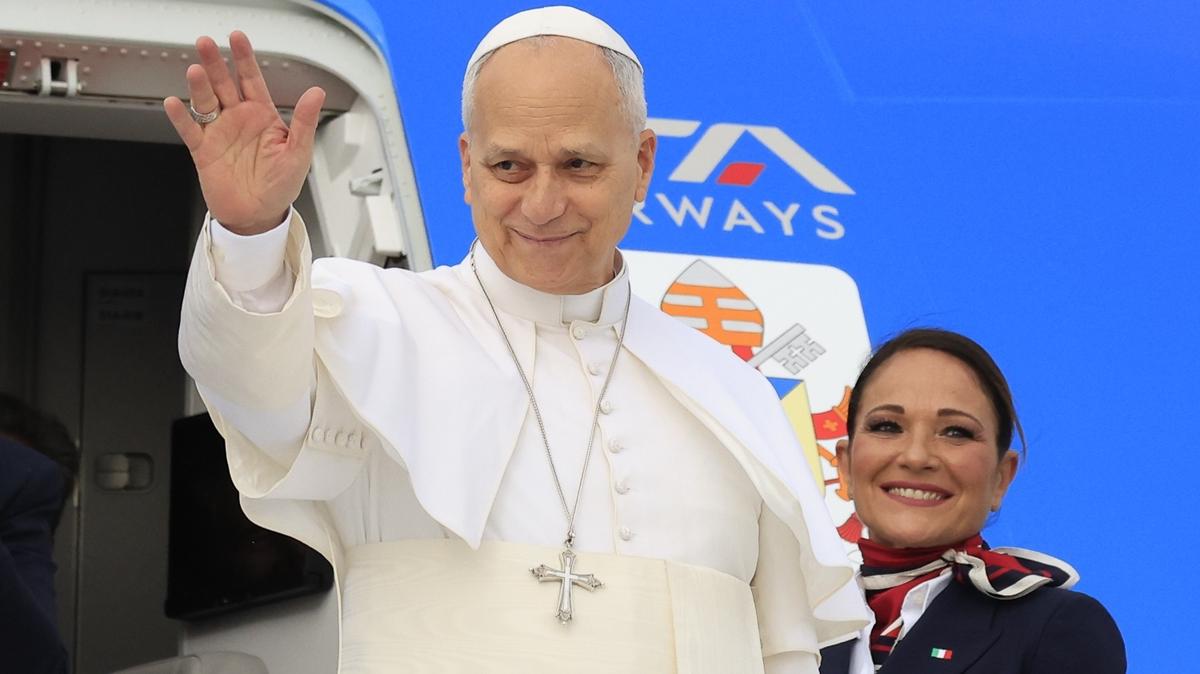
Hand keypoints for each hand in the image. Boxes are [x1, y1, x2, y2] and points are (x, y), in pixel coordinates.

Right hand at [164, 31, 325, 234]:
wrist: (258, 216)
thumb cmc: (281, 186)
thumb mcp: (299, 153)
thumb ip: (305, 122)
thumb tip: (317, 92)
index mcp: (262, 116)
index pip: (252, 80)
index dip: (244, 59)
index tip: (237, 38)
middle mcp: (238, 119)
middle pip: (224, 84)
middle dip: (215, 64)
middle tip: (206, 43)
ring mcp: (219, 133)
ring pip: (206, 102)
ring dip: (199, 86)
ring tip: (195, 71)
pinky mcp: (203, 150)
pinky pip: (190, 130)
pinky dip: (181, 117)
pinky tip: (174, 103)